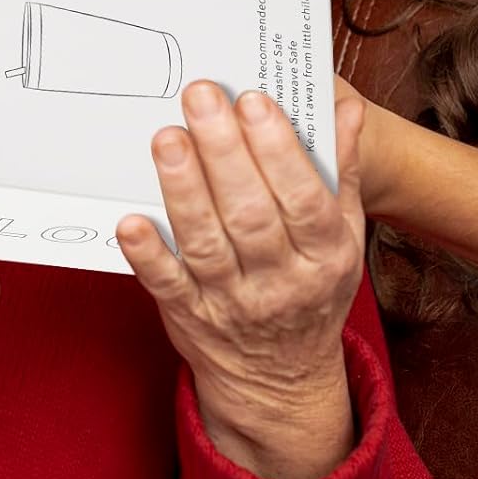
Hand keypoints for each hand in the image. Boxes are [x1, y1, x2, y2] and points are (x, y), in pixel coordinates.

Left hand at [117, 82, 366, 478]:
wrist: (281, 381)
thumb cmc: (312, 288)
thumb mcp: (343, 235)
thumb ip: (340, 169)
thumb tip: (346, 111)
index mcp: (325, 255)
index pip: (303, 198)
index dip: (278, 149)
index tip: (253, 101)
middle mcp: (282, 281)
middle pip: (251, 213)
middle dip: (223, 151)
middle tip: (201, 97)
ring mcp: (233, 302)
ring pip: (207, 242)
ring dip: (184, 189)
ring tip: (168, 138)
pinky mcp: (189, 317)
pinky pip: (167, 285)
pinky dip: (149, 255)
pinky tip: (132, 222)